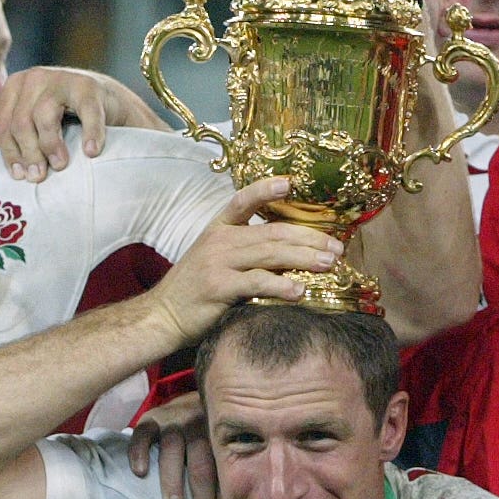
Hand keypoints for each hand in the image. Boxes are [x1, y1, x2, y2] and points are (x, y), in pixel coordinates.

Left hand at [0, 66, 165, 182]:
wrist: (109, 100)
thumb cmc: (69, 117)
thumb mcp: (37, 118)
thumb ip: (19, 133)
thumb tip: (9, 168)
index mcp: (16, 87)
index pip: (3, 124)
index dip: (9, 153)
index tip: (19, 176)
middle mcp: (35, 78)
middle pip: (20, 123)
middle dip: (28, 154)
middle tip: (38, 176)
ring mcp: (62, 80)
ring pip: (44, 117)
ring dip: (51, 146)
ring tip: (60, 166)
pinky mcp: (89, 87)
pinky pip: (86, 114)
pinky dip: (90, 134)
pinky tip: (91, 152)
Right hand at [128, 391, 225, 498]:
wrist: (193, 393)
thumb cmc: (208, 433)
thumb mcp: (221, 446)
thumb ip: (222, 474)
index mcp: (221, 439)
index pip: (222, 476)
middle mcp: (199, 428)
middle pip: (202, 467)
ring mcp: (174, 421)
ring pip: (174, 452)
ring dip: (174, 482)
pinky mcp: (151, 417)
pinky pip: (143, 433)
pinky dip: (140, 451)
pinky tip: (140, 472)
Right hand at [143, 178, 340, 344]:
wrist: (162, 316)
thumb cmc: (194, 290)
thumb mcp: (216, 260)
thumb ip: (247, 252)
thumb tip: (291, 255)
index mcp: (219, 228)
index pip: (244, 200)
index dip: (267, 189)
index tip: (291, 183)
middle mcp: (220, 240)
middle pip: (273, 232)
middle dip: (309, 238)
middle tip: (336, 247)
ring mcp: (218, 262)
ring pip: (270, 254)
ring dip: (304, 258)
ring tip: (329, 264)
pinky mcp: (219, 287)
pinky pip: (257, 283)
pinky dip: (281, 286)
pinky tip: (300, 290)